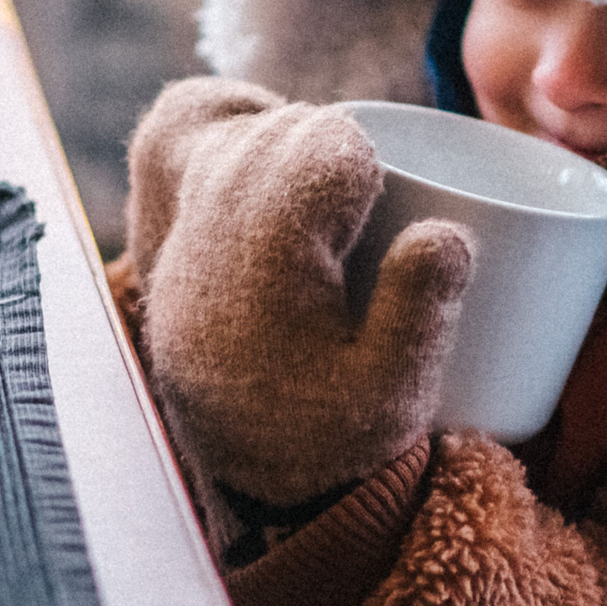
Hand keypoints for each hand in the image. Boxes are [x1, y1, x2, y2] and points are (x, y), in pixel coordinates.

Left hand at [126, 78, 472, 506]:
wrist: (253, 486)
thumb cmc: (332, 441)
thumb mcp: (393, 399)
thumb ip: (421, 314)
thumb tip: (444, 233)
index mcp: (261, 267)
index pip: (317, 152)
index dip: (362, 166)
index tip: (379, 213)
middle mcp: (202, 238)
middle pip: (273, 129)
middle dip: (327, 152)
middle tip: (360, 216)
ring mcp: (170, 236)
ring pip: (203, 119)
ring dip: (272, 136)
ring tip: (316, 196)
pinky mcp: (162, 241)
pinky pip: (165, 141)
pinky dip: (213, 129)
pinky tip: (265, 172)